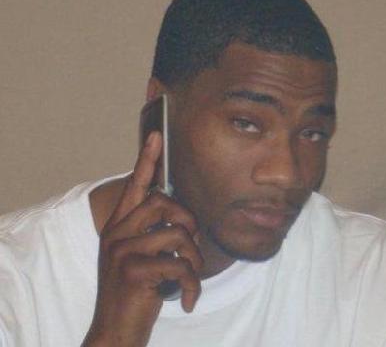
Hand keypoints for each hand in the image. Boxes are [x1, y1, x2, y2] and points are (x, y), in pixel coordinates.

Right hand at [82, 132, 202, 346]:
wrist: (115, 332)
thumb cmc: (133, 293)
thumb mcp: (139, 258)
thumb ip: (153, 235)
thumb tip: (183, 220)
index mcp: (119, 227)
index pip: (135, 186)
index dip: (147, 160)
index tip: (157, 135)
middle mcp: (117, 233)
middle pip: (163, 202)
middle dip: (187, 221)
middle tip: (191, 245)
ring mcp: (122, 250)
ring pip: (176, 234)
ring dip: (193, 258)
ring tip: (190, 277)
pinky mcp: (132, 270)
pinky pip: (179, 265)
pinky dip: (192, 284)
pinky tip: (187, 298)